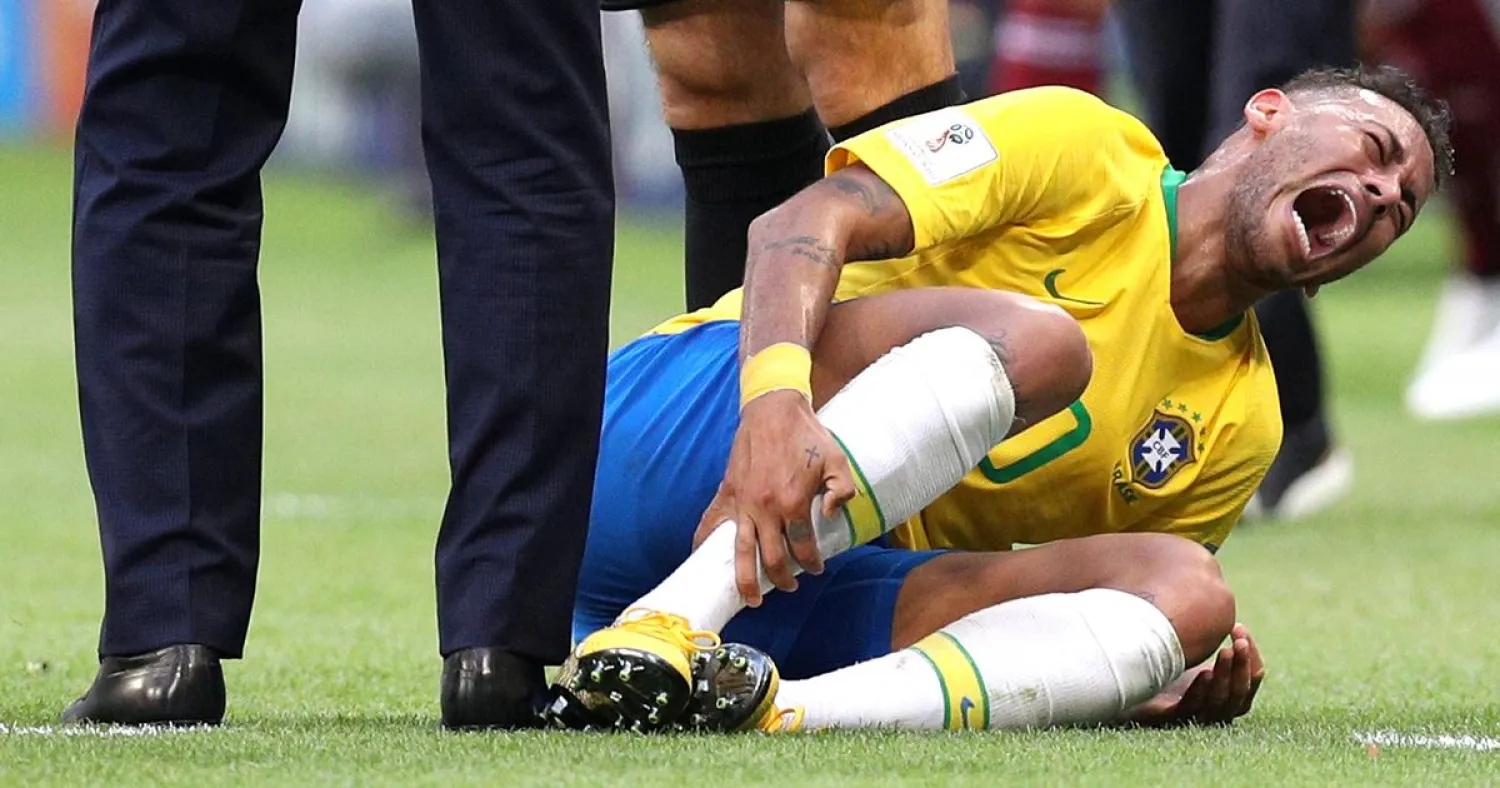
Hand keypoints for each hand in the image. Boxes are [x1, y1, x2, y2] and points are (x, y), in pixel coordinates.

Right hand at [692, 390, 856, 605]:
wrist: (773, 410)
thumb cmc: (807, 435)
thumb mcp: (838, 461)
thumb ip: (841, 492)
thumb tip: (831, 515)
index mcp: (794, 503)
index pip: (803, 547)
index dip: (812, 563)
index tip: (816, 568)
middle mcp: (766, 509)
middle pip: (772, 558)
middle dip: (782, 579)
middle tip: (790, 586)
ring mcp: (743, 503)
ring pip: (741, 551)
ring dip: (746, 579)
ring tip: (751, 598)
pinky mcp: (727, 493)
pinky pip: (712, 523)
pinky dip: (705, 542)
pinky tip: (702, 558)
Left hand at [1125, 623, 1264, 727]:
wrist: (1111, 672)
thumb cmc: (1147, 648)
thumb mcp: (1180, 634)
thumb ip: (1198, 620)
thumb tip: (1212, 580)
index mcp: (1218, 688)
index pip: (1249, 681)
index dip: (1251, 657)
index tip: (1239, 628)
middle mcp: (1206, 705)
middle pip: (1240, 697)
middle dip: (1243, 667)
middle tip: (1238, 641)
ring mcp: (1185, 714)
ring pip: (1221, 707)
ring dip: (1228, 679)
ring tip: (1226, 652)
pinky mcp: (1161, 716)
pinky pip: (1189, 712)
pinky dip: (1200, 695)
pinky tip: (1205, 673)